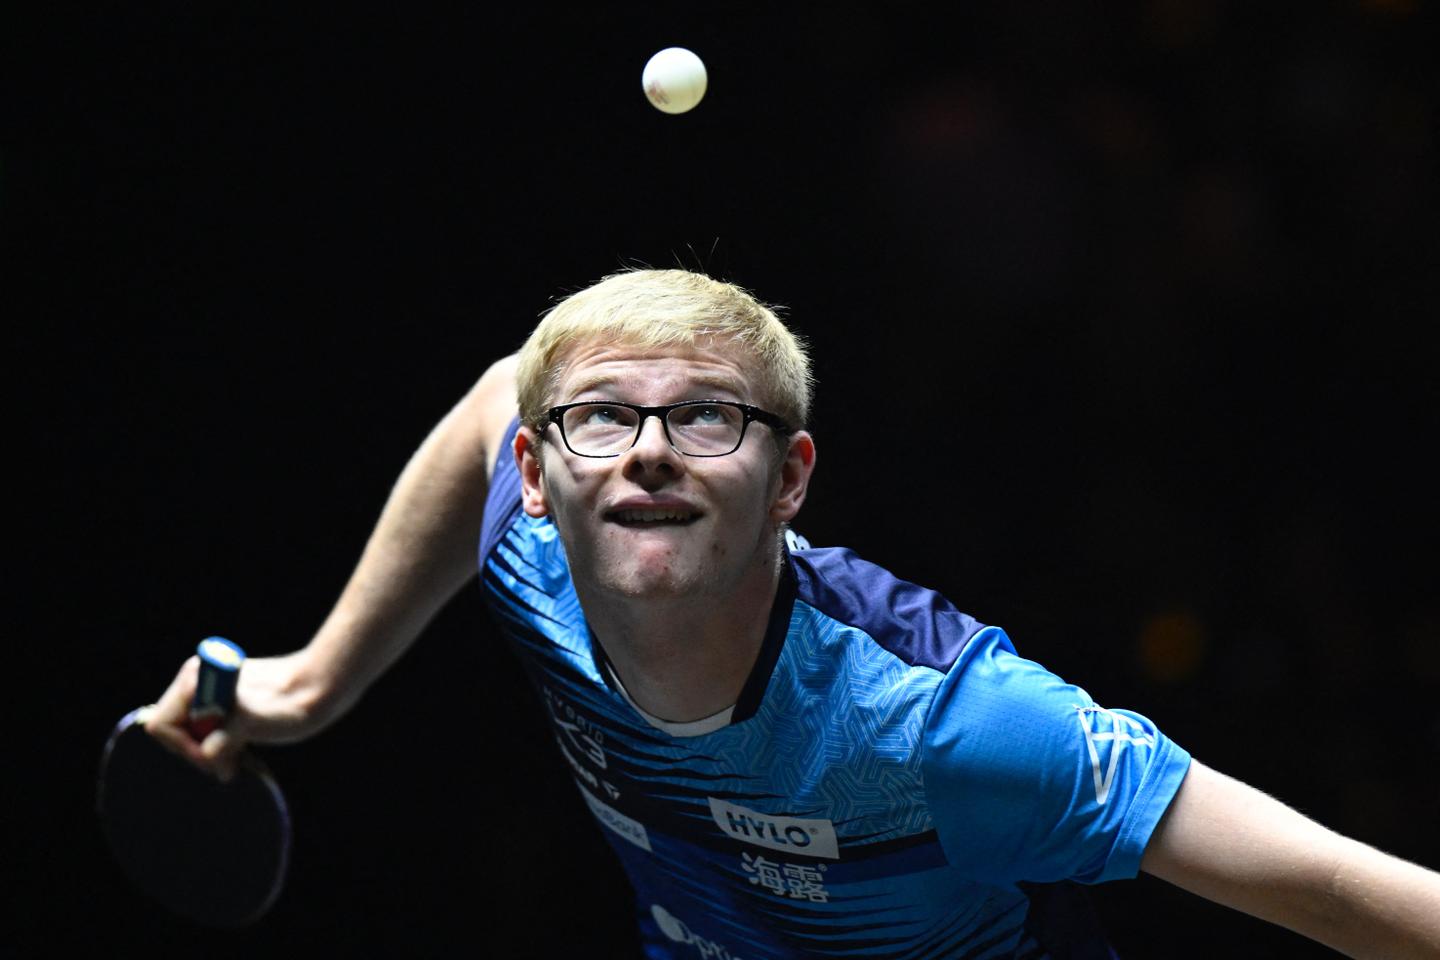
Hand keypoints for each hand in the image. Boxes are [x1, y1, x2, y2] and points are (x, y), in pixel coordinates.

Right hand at [144, 650, 324, 780]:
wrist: (322, 687)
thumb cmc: (294, 702)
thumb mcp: (258, 724)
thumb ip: (228, 737)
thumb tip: (209, 754)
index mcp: (199, 677)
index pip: (162, 724)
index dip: (183, 747)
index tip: (215, 759)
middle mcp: (199, 680)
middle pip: (172, 730)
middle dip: (195, 751)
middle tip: (228, 765)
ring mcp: (210, 690)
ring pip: (189, 733)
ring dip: (209, 751)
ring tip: (237, 758)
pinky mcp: (224, 702)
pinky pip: (205, 731)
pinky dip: (219, 746)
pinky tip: (241, 751)